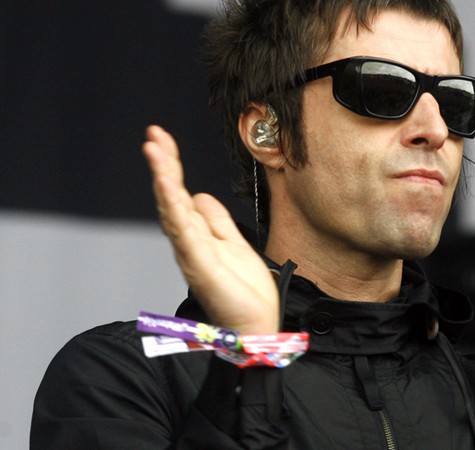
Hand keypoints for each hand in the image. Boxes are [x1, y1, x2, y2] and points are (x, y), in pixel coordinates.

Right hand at [142, 125, 278, 333]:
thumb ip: (217, 221)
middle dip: (163, 164)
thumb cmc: (245, 292)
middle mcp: (189, 242)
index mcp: (198, 236)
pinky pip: (183, 231)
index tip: (162, 139)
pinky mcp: (200, 264)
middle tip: (153, 135)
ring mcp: (191, 253)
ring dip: (163, 178)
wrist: (256, 327)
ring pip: (172, 209)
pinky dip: (173, 206)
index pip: (181, 194)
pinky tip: (167, 185)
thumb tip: (201, 195)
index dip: (172, 166)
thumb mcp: (234, 244)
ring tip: (154, 150)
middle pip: (171, 196)